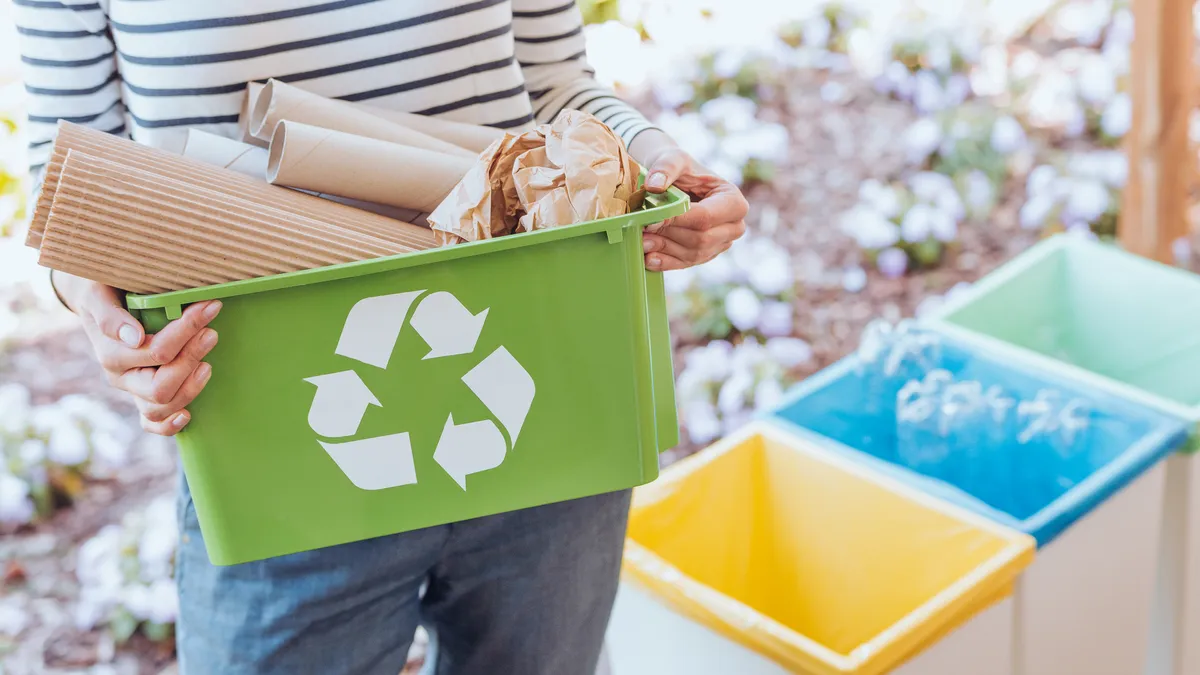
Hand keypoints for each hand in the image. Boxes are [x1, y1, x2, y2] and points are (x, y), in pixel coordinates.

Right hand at [60, 274, 220, 435]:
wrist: (98, 298)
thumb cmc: (104, 291)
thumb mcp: (99, 294)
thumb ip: (110, 315)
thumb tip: (133, 337)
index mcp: (110, 353)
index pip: (156, 352)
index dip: (186, 331)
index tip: (210, 306)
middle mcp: (121, 377)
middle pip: (161, 386)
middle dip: (191, 359)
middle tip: (211, 333)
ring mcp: (132, 391)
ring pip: (160, 408)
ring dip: (190, 387)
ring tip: (208, 363)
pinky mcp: (143, 398)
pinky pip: (152, 424)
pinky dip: (169, 425)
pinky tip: (188, 416)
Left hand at [630, 132, 747, 270]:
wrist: (677, 182)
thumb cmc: (680, 168)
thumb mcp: (674, 159)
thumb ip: (665, 167)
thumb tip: (654, 185)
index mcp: (733, 201)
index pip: (706, 217)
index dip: (678, 220)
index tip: (651, 220)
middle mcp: (734, 226)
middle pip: (701, 239)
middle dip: (669, 236)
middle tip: (642, 230)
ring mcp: (721, 243)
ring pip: (693, 254)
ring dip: (665, 249)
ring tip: (641, 241)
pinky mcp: (706, 255)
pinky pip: (686, 263)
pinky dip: (666, 262)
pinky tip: (649, 258)